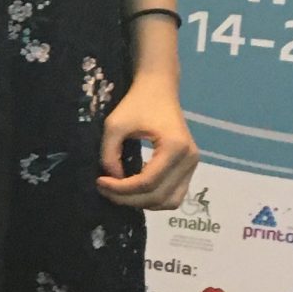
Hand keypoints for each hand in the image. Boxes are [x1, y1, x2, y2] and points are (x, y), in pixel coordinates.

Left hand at [96, 80, 196, 208]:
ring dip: (142, 203)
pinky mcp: (189, 167)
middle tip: (105, 189)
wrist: (158, 88)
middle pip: (158, 196)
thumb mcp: (115, 125)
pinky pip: (174, 195)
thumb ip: (109, 154)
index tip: (100, 182)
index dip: (121, 189)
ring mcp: (192, 164)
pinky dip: (154, 198)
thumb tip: (113, 180)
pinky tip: (135, 190)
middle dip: (128, 199)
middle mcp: (189, 159)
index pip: (147, 182)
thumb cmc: (137, 103)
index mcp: (175, 147)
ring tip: (119, 193)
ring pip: (169, 201)